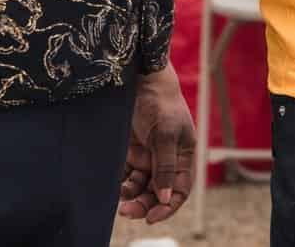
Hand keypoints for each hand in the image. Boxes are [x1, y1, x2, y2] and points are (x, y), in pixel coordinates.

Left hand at [117, 63, 195, 223]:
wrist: (139, 78)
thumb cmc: (161, 102)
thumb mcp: (166, 134)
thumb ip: (165, 166)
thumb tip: (166, 198)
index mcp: (182, 157)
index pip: (179, 190)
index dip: (167, 207)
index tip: (151, 217)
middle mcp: (165, 160)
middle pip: (157, 193)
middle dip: (144, 204)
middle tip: (127, 211)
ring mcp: (147, 156)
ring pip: (139, 187)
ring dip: (130, 195)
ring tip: (118, 196)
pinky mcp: (129, 151)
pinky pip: (125, 175)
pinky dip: (119, 183)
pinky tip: (112, 186)